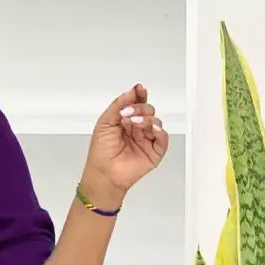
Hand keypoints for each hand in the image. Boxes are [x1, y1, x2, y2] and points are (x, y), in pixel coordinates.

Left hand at [82, 84, 169, 206]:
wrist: (104, 173)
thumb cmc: (101, 152)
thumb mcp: (105, 121)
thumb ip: (118, 104)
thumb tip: (132, 91)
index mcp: (125, 121)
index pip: (137, 103)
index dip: (139, 96)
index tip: (139, 90)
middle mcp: (137, 129)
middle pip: (148, 110)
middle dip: (140, 108)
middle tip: (128, 114)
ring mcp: (146, 140)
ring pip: (156, 121)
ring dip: (146, 119)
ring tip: (134, 123)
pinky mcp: (154, 152)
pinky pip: (163, 138)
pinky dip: (160, 131)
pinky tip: (153, 129)